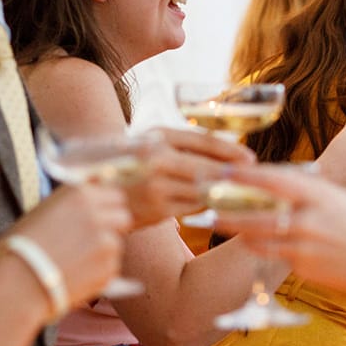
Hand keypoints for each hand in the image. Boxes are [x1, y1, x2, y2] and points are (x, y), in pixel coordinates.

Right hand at [12, 183, 130, 309]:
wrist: (14, 283)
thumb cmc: (21, 246)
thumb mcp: (46, 210)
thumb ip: (76, 202)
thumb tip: (100, 194)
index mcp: (80, 195)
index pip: (114, 194)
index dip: (105, 207)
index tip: (96, 217)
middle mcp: (97, 214)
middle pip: (123, 215)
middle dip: (112, 226)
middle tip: (91, 240)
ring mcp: (106, 241)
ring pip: (117, 243)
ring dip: (103, 251)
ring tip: (73, 261)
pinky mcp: (109, 267)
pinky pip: (111, 267)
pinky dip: (98, 272)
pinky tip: (74, 276)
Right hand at [122, 128, 255, 228]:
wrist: (92, 191)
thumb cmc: (131, 165)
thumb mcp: (153, 145)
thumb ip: (184, 147)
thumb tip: (231, 157)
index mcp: (157, 136)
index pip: (203, 140)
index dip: (230, 150)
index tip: (251, 158)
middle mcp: (155, 158)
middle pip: (207, 167)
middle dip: (233, 174)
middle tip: (253, 178)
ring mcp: (155, 185)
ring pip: (203, 189)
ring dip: (224, 192)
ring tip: (242, 192)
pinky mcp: (156, 209)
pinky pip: (194, 207)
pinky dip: (208, 205)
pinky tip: (216, 204)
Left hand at [212, 165, 345, 301]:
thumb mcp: (338, 197)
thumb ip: (310, 189)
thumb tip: (280, 180)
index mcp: (319, 196)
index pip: (275, 181)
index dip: (248, 175)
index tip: (228, 170)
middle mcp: (308, 219)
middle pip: (257, 212)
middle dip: (230, 209)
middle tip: (209, 205)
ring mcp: (304, 245)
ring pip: (259, 236)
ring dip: (239, 230)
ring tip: (223, 223)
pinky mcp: (303, 266)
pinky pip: (274, 254)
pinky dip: (261, 247)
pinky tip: (252, 242)